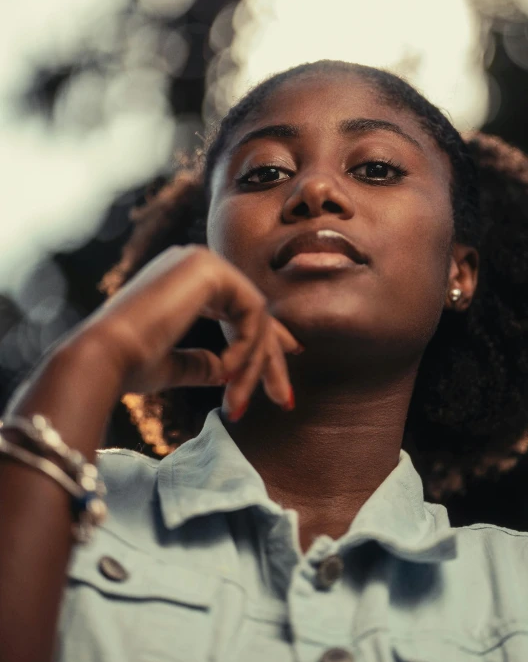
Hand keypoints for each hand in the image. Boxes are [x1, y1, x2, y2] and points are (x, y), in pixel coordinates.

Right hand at [82, 245, 301, 419]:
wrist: (104, 358)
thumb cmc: (128, 365)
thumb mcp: (174, 365)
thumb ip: (204, 362)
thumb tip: (226, 370)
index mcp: (182, 280)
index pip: (238, 304)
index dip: (264, 335)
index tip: (289, 357)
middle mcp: (194, 263)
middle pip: (252, 311)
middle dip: (270, 358)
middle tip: (284, 399)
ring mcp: (201, 261)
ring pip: (256, 316)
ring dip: (255, 363)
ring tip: (238, 401)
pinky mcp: (208, 269)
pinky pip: (251, 313)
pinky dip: (246, 349)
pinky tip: (226, 374)